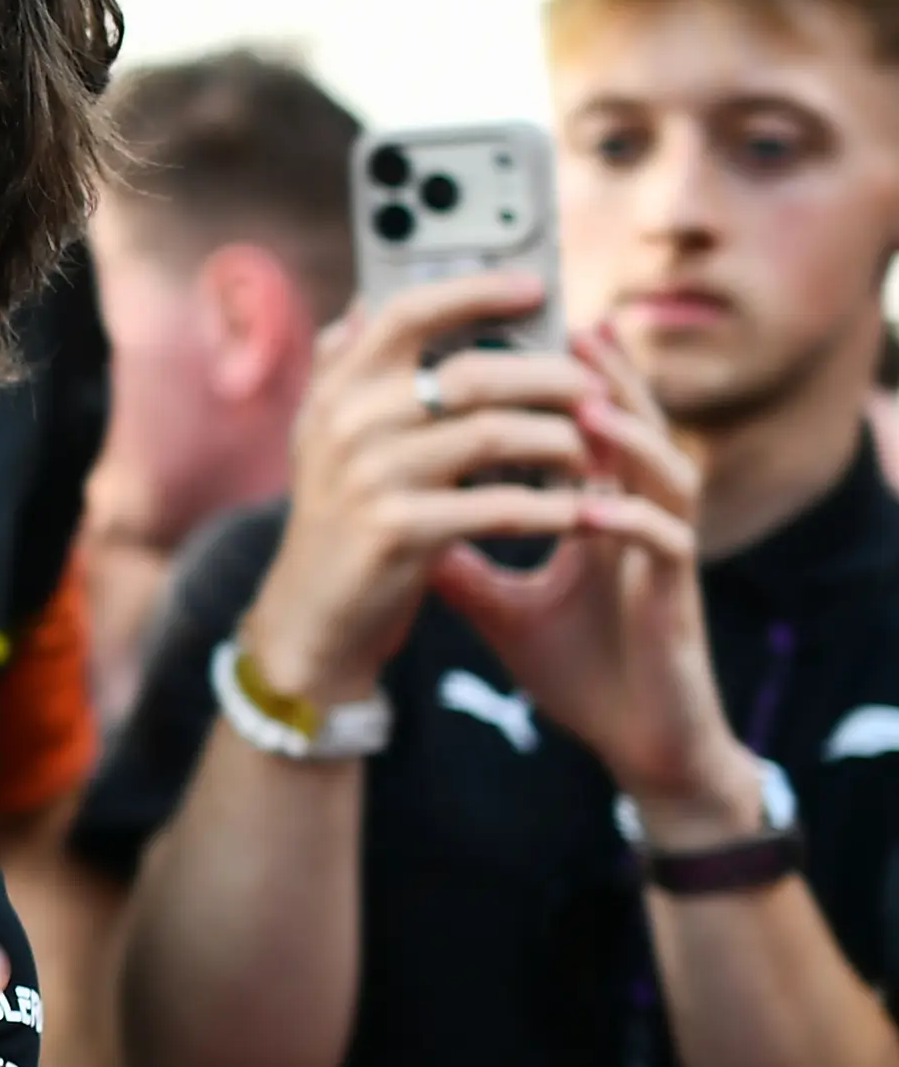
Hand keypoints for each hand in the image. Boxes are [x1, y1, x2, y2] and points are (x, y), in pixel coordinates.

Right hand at [236, 274, 593, 704]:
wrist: (311, 618)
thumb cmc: (341, 520)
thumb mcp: (326, 440)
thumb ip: (344, 372)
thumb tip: (367, 304)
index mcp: (334, 392)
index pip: (407, 313)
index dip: (475, 291)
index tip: (537, 288)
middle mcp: (346, 425)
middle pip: (472, 373)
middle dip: (549, 376)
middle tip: (594, 386)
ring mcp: (370, 478)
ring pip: (497, 434)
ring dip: (563, 440)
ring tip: (595, 450)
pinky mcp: (399, 533)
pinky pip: (501, 506)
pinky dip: (555, 507)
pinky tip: (587, 509)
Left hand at [430, 325, 753, 833]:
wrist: (630, 742)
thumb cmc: (577, 667)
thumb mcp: (496, 604)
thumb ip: (455, 555)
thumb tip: (390, 518)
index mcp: (601, 510)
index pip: (584, 428)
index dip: (558, 382)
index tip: (514, 342)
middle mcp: (641, 518)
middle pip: (632, 427)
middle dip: (604, 376)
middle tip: (568, 324)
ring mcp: (664, 554)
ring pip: (664, 471)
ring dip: (627, 435)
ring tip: (584, 400)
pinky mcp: (676, 598)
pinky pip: (664, 544)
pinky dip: (633, 518)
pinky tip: (598, 503)